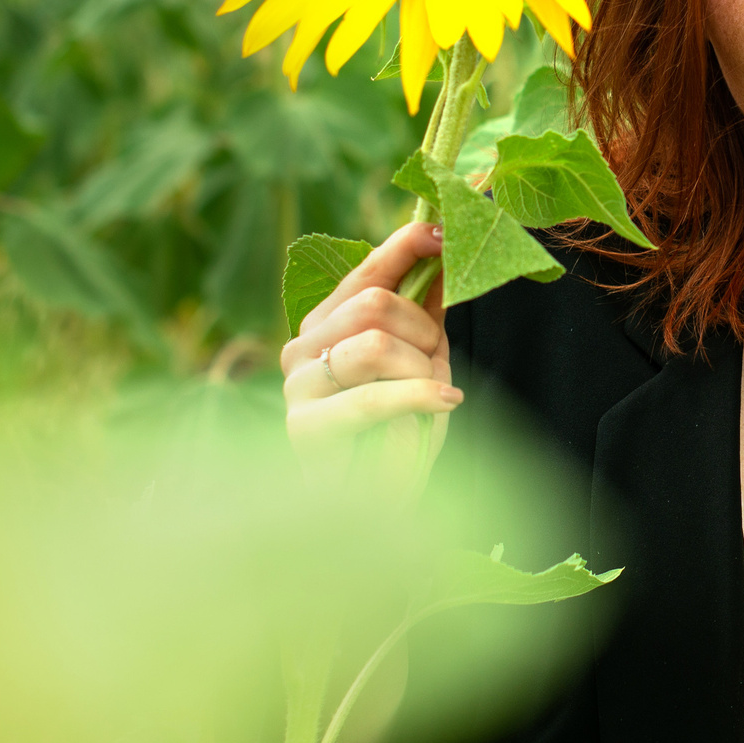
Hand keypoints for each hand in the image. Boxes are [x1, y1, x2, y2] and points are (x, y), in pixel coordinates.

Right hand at [281, 220, 461, 468]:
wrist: (378, 507)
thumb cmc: (400, 433)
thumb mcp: (423, 361)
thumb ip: (426, 312)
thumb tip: (444, 249)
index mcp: (327, 325)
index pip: (365, 272)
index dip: (405, 247)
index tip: (444, 234)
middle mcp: (303, 347)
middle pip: (375, 305)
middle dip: (425, 333)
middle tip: (439, 367)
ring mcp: (298, 386)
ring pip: (375, 345)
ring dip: (421, 371)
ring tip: (433, 397)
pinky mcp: (304, 427)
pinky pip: (370, 397)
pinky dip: (417, 398)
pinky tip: (445, 404)